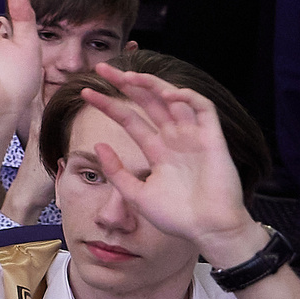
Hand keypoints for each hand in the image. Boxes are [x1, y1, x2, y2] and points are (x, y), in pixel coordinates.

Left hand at [77, 67, 259, 260]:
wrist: (209, 231)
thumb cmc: (176, 216)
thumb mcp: (136, 194)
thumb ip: (117, 171)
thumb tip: (97, 145)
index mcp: (157, 150)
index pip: (129, 119)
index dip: (108, 104)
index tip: (85, 93)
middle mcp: (174, 138)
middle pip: (148, 102)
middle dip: (126, 83)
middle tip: (101, 67)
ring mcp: (194, 136)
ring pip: (173, 99)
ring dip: (153, 84)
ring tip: (129, 76)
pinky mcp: (213, 138)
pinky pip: (203, 108)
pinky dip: (187, 97)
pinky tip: (168, 94)